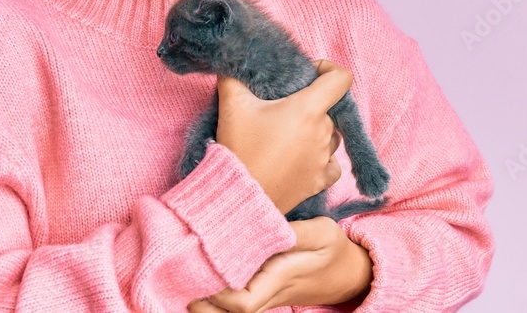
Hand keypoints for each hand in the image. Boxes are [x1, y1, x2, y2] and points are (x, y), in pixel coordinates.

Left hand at [187, 216, 372, 312]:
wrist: (348, 274)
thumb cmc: (334, 250)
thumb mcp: (322, 233)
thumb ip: (294, 232)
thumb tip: (264, 222)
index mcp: (280, 280)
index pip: (243, 302)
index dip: (219, 295)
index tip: (201, 270)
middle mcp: (268, 293)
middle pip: (229, 312)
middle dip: (203, 301)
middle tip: (178, 275)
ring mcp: (265, 296)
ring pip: (230, 311)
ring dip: (207, 300)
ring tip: (183, 276)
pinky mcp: (263, 291)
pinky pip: (235, 302)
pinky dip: (216, 295)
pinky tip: (200, 275)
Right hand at [215, 59, 351, 214]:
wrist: (239, 196)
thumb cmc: (239, 148)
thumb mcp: (232, 105)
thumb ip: (234, 77)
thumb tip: (235, 63)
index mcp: (308, 110)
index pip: (341, 79)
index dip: (328, 69)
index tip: (309, 74)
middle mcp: (323, 133)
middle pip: (329, 108)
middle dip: (310, 103)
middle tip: (282, 108)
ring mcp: (324, 159)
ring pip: (331, 135)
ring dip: (315, 130)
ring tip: (287, 134)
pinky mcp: (320, 181)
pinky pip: (332, 163)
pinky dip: (322, 157)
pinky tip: (302, 157)